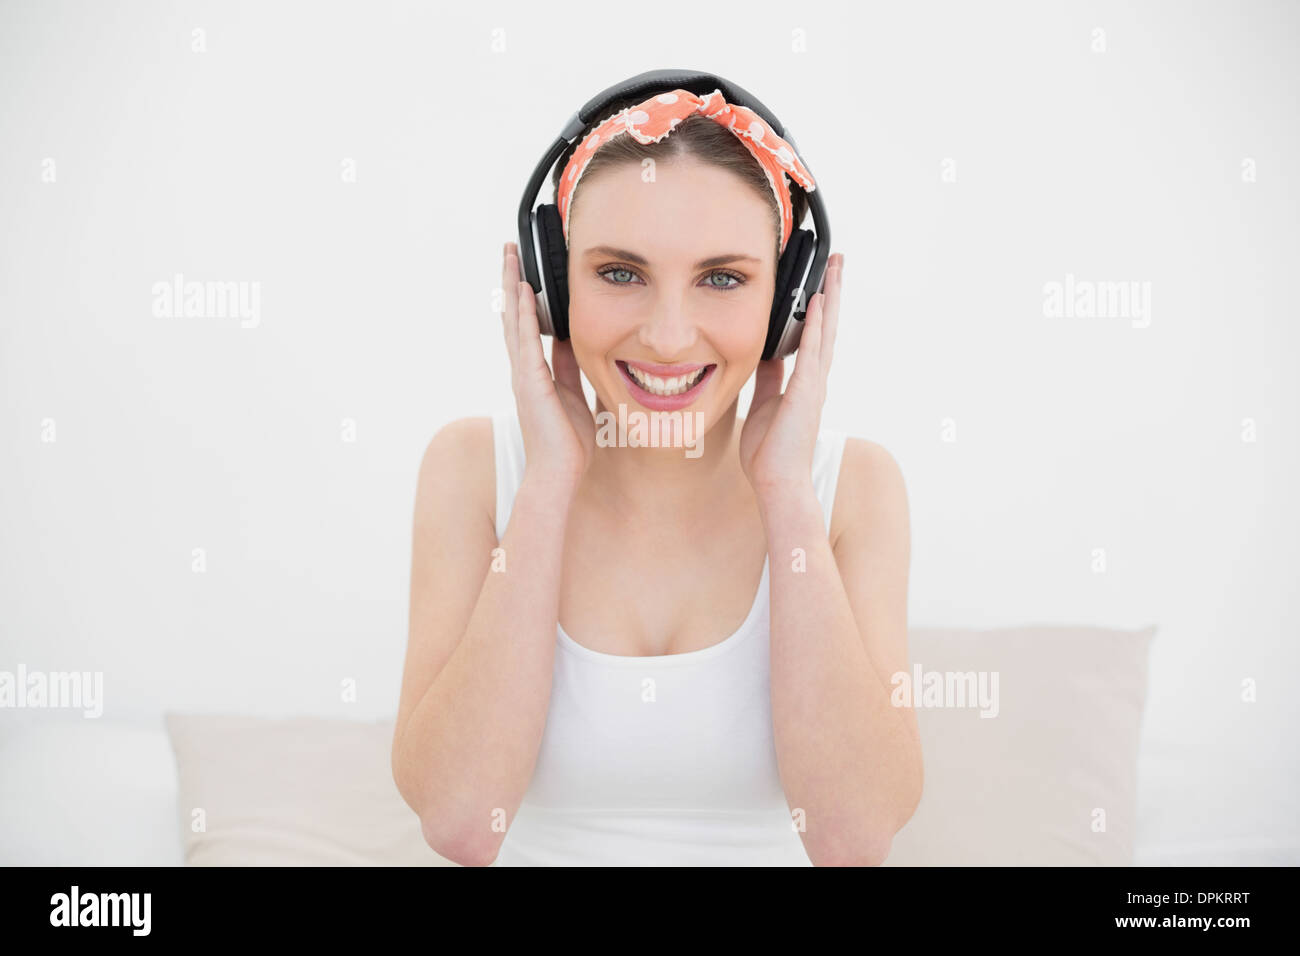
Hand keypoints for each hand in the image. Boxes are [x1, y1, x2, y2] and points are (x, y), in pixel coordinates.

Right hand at [501, 242, 595, 486]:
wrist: (559, 472)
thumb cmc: (568, 442)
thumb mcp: (574, 394)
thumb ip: (570, 368)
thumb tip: (573, 343)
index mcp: (534, 372)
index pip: (526, 325)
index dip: (523, 296)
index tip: (523, 268)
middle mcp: (523, 369)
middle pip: (513, 315)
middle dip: (511, 280)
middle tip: (509, 248)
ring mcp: (523, 374)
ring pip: (514, 320)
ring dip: (512, 286)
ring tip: (510, 255)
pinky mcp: (529, 381)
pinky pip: (526, 340)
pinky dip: (524, 314)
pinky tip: (523, 290)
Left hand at [739, 253, 843, 496]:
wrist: (777, 482)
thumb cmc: (770, 452)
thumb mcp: (765, 404)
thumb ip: (768, 378)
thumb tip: (765, 355)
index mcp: (804, 382)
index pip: (813, 335)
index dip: (818, 307)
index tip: (821, 280)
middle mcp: (814, 379)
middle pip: (826, 325)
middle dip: (832, 291)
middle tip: (837, 260)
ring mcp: (813, 384)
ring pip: (825, 331)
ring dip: (831, 298)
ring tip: (836, 267)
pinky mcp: (806, 392)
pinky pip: (811, 351)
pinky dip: (815, 325)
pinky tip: (818, 301)